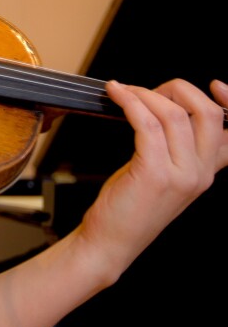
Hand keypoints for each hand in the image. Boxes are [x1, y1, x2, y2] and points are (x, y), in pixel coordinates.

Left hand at [78, 78, 227, 278]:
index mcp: (207, 171)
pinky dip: (129, 101)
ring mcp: (181, 174)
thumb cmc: (130, 206)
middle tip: (146, 91)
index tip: (215, 85)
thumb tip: (167, 107)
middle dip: (176, 90)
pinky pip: (145, 123)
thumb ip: (177, 148)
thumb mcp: (164, 175)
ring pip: (173, 113)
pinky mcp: (154, 173)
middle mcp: (201, 173)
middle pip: (206, 112)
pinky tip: (115, 94)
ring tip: (123, 92)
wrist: (110, 242)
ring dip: (143, 93)